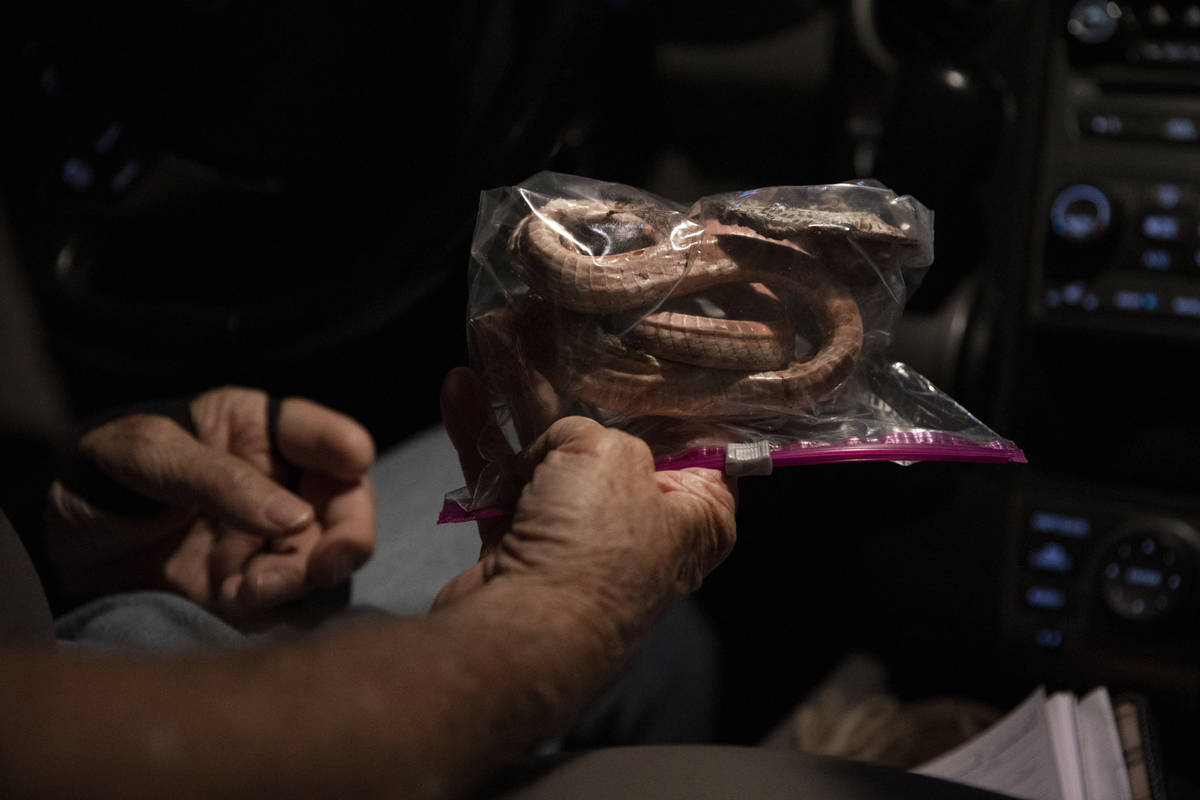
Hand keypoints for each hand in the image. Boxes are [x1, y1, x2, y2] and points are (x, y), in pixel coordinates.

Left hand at [46, 387, 375, 616]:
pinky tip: (243, 598)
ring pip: (321, 556)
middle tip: (334, 557)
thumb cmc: (102, 470)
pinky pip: (280, 599)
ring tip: (262, 585)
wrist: (52, 540)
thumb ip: (222, 481)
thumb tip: (298, 518)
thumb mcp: (151, 455)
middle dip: (349, 531)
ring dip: (307, 574)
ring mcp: (263, 540)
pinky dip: (273, 603)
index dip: (341, 445)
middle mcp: (276, 487)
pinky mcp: (243, 587)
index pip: (316, 433)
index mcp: (258, 434)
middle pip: (342, 503)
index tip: (353, 460)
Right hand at [432, 367, 736, 621]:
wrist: (522, 629)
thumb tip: (558, 442)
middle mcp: (643, 525)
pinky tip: (459, 389)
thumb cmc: (593, 546)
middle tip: (552, 328)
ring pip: (548, 451)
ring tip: (495, 339)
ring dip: (517, 398)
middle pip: (611, 436)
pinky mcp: (524, 543)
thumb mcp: (612, 455)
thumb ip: (589, 429)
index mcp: (696, 511)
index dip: (673, 388)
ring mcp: (580, 535)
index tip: (653, 341)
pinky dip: (483, 436)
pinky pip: (504, 477)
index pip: (698, 438)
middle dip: (577, 381)